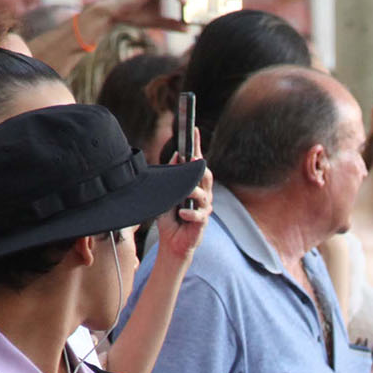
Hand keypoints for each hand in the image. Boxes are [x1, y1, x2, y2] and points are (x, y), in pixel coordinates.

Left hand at [153, 132, 212, 263]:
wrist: (172, 242)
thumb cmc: (170, 218)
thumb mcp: (167, 192)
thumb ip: (172, 176)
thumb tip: (175, 156)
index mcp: (194, 185)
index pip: (197, 162)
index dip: (197, 146)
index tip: (194, 130)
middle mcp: (203, 194)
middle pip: (206, 175)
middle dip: (200, 166)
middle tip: (192, 158)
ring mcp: (204, 208)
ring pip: (203, 194)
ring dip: (193, 191)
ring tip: (184, 192)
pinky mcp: (202, 222)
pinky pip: (199, 215)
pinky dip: (189, 213)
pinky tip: (181, 212)